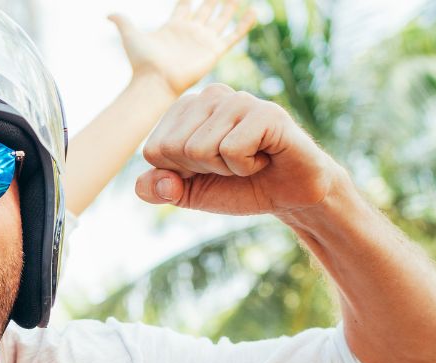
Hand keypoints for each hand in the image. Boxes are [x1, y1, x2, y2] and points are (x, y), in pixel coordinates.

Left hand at [111, 0, 255, 97]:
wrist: (154, 82)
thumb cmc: (142, 62)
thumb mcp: (130, 36)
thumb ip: (122, 21)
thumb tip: (107, 13)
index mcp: (175, 26)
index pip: (187, 4)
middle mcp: (191, 31)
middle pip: (206, 9)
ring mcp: (204, 41)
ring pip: (222, 19)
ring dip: (230, 7)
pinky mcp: (214, 51)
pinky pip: (233, 36)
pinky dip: (244, 25)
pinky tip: (253, 12)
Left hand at [136, 84, 341, 216]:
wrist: (289, 193)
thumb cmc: (238, 186)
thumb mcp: (188, 193)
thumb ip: (158, 189)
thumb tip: (146, 184)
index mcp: (186, 109)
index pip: (153, 150)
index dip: (178, 173)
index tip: (207, 168)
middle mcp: (210, 95)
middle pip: (173, 149)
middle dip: (200, 171)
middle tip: (230, 164)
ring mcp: (239, 100)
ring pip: (199, 150)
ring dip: (225, 169)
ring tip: (248, 158)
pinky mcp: (265, 112)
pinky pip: (231, 151)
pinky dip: (246, 167)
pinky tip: (264, 156)